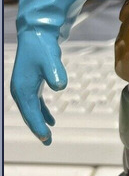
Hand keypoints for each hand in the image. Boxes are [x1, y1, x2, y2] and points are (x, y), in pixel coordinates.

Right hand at [10, 28, 67, 143]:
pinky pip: (35, 103)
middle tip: (48, 142)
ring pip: (31, 110)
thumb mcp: (50, 59)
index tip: (46, 138)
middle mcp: (20, 89)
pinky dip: (42, 112)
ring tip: (48, 136)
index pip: (30, 112)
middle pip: (28, 114)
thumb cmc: (42, 46)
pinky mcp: (31, 83)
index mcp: (22, 88)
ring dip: (39, 122)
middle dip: (37, 128)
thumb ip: (55, 73)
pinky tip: (51, 120)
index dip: (38, 126)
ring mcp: (24, 86)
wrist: (37, 33)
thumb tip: (60, 86)